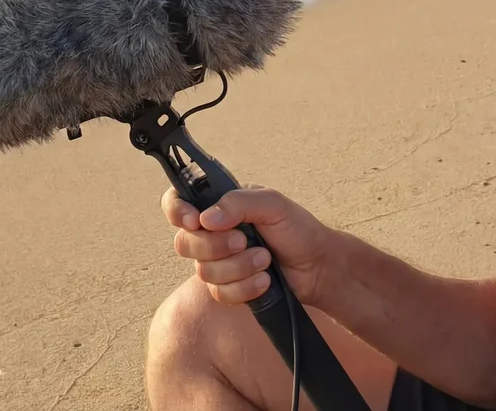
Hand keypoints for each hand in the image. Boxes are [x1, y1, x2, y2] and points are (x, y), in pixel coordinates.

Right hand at [162, 186, 341, 307]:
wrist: (318, 267)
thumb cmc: (298, 229)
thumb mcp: (273, 204)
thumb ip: (239, 203)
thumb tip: (206, 218)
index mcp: (219, 205)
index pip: (178, 203)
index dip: (177, 212)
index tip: (195, 221)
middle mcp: (213, 233)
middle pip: (184, 243)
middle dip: (216, 245)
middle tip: (245, 240)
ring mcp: (219, 262)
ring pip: (203, 271)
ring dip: (238, 267)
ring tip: (265, 260)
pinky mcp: (228, 288)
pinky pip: (219, 293)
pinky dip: (244, 287)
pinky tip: (265, 281)